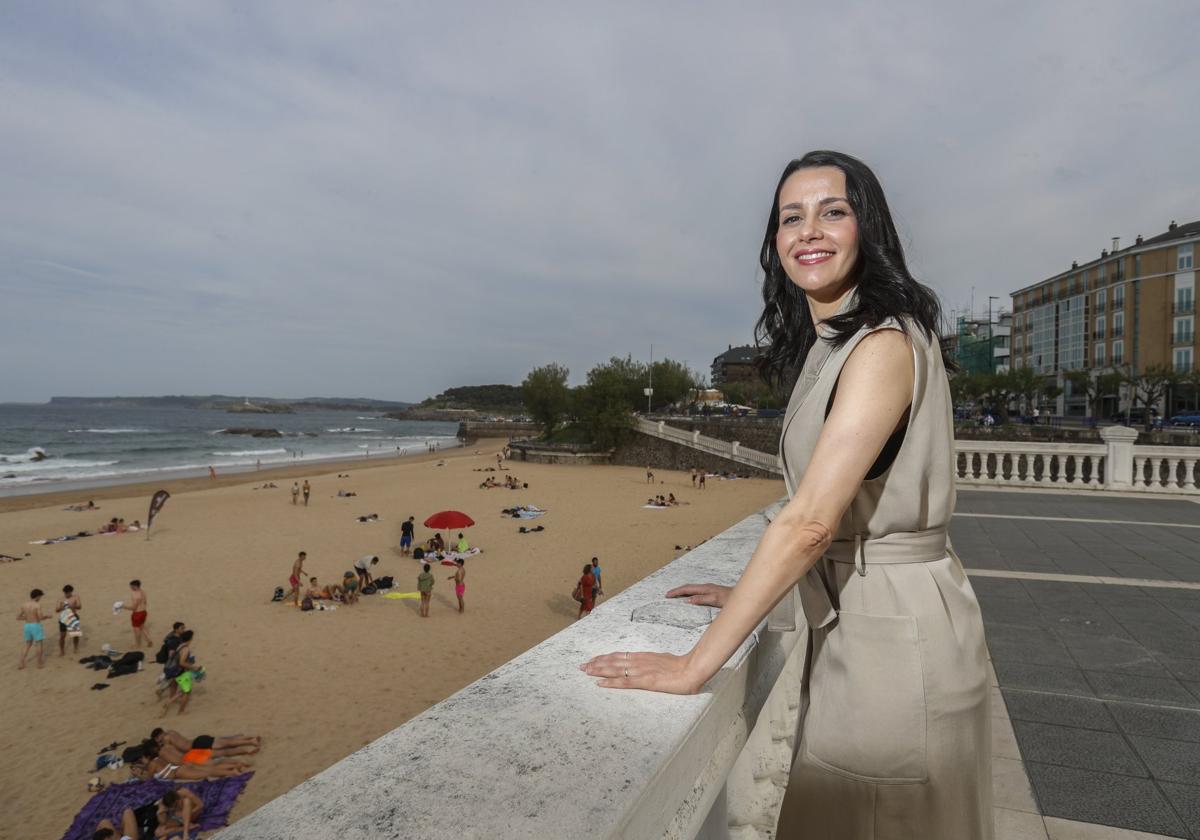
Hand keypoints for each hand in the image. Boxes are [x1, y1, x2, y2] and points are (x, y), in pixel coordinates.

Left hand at [580, 651, 702, 694]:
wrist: (692, 669)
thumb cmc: (682, 666)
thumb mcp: (664, 661)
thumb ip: (653, 662)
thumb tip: (649, 664)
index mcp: (643, 657)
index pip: (620, 656)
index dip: (605, 658)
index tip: (594, 659)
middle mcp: (639, 661)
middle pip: (613, 661)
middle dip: (597, 663)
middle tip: (582, 666)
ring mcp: (641, 671)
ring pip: (615, 669)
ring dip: (599, 670)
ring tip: (586, 671)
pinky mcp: (645, 681)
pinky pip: (624, 682)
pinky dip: (610, 682)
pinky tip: (600, 684)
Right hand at [665, 583, 730, 607]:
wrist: (743, 597)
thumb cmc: (731, 599)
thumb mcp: (716, 600)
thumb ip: (702, 599)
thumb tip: (688, 600)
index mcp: (705, 588)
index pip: (687, 589)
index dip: (677, 591)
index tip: (667, 595)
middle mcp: (706, 587)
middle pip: (688, 587)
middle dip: (677, 590)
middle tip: (667, 595)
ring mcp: (709, 589)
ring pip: (692, 589)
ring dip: (683, 591)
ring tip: (675, 595)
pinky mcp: (712, 592)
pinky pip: (697, 591)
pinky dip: (689, 593)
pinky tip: (690, 597)